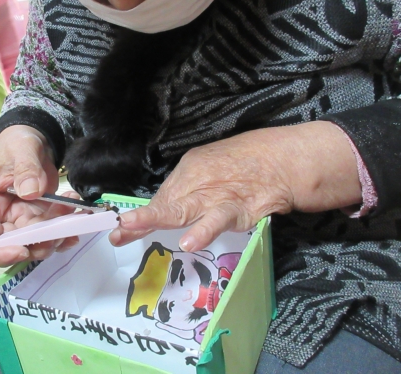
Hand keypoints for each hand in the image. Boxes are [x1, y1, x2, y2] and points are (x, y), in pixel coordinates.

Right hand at [0, 125, 78, 265]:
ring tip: (73, 219)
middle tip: (60, 234)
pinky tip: (77, 219)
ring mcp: (18, 217)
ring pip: (34, 241)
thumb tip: (31, 192)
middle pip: (12, 245)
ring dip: (55, 237)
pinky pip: (49, 231)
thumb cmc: (18, 142)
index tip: (23, 251)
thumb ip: (26, 168)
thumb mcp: (21, 148)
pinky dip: (64, 229)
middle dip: (37, 245)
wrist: (34, 139)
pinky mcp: (36, 215)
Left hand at [109, 121, 361, 251]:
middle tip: (118, 229)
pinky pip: (218, 221)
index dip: (140, 217)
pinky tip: (190, 242)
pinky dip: (203, 231)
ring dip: (155, 219)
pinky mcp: (237, 209)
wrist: (282, 158)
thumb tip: (167, 211)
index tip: (121, 228)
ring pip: (182, 209)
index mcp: (189, 172)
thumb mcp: (211, 170)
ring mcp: (215, 196)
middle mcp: (197, 182)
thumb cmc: (245, 166)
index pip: (161, 198)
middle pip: (164, 203)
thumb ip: (191, 191)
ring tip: (133, 227)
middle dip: (139, 218)